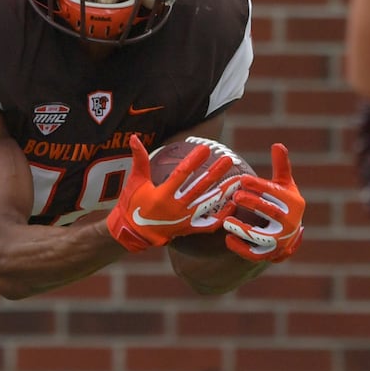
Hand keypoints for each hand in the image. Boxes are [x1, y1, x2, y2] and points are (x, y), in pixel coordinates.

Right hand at [107, 135, 236, 251]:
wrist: (132, 232)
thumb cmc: (131, 204)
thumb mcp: (135, 181)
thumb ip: (139, 159)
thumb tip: (134, 138)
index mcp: (162, 194)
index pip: (182, 174)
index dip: (194, 161)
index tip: (205, 149)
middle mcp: (175, 207)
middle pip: (200, 187)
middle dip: (216, 172)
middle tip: (228, 159)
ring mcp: (184, 219)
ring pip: (208, 204)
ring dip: (224, 191)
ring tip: (237, 180)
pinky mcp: (188, 228)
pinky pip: (209, 223)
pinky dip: (222, 215)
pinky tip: (232, 205)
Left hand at [221, 144, 304, 262]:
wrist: (288, 234)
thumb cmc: (282, 203)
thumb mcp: (284, 185)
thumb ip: (281, 166)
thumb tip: (278, 144)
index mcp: (294, 203)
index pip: (276, 193)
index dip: (259, 186)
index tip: (242, 179)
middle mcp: (291, 223)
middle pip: (272, 213)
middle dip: (254, 204)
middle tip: (235, 195)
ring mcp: (281, 240)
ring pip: (264, 237)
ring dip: (245, 229)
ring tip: (227, 220)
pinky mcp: (270, 254)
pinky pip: (255, 254)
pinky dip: (241, 248)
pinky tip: (227, 238)